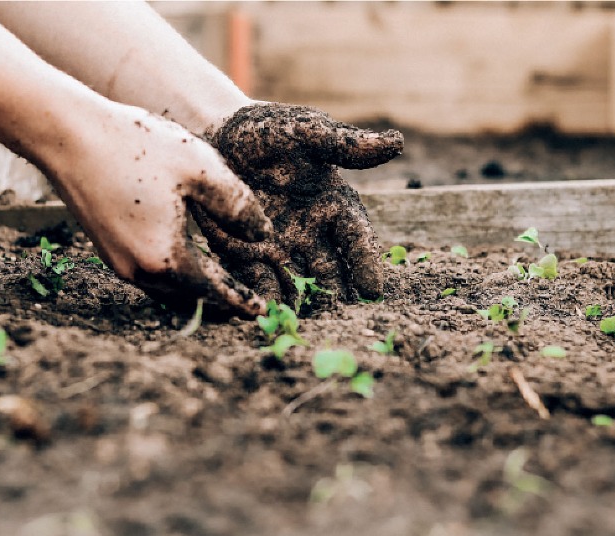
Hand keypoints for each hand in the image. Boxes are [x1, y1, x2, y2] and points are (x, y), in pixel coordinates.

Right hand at [42, 102, 275, 316]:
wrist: (69, 137)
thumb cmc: (136, 147)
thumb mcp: (200, 168)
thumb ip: (237, 206)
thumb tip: (262, 235)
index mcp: (166, 257)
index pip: (213, 291)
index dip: (240, 301)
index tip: (262, 310)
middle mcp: (138, 270)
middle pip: (188, 299)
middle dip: (218, 304)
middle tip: (245, 304)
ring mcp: (117, 261)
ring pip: (165, 290)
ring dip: (193, 292)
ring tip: (219, 287)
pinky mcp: (105, 248)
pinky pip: (147, 275)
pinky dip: (171, 277)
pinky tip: (183, 261)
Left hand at [196, 103, 402, 305]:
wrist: (218, 135)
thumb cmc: (270, 131)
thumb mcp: (307, 132)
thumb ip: (345, 144)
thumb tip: (396, 143)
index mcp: (334, 205)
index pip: (356, 239)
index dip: (365, 263)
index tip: (372, 290)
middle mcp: (311, 232)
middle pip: (330, 271)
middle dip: (336, 296)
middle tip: (341, 321)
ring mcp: (279, 246)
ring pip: (296, 282)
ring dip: (301, 303)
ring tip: (305, 325)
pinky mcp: (245, 253)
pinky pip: (257, 280)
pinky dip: (263, 296)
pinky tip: (266, 314)